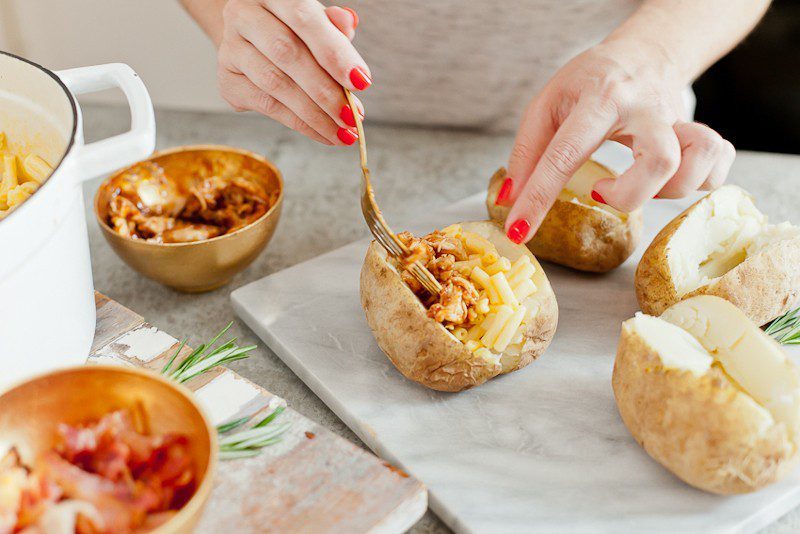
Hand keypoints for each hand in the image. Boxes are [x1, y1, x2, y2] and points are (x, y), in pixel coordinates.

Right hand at [217, 0, 368, 144]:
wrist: (253, 41)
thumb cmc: (293, 30)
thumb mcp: (317, 22)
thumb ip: (333, 26)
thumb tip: (348, 23)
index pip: (304, 18)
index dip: (334, 51)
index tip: (361, 81)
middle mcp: (243, 15)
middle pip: (287, 53)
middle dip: (326, 90)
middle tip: (353, 116)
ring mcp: (231, 48)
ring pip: (276, 83)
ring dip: (315, 113)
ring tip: (343, 132)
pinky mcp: (227, 81)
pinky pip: (267, 105)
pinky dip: (300, 123)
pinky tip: (323, 133)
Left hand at [499, 41, 735, 243]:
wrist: (643, 53)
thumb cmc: (589, 83)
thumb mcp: (547, 104)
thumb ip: (527, 152)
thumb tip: (508, 200)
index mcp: (598, 98)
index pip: (564, 154)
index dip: (538, 198)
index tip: (518, 231)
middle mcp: (645, 108)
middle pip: (659, 160)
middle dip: (628, 196)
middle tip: (599, 192)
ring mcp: (677, 121)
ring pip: (696, 161)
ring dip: (668, 190)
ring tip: (634, 186)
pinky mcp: (696, 130)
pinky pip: (720, 159)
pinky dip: (703, 180)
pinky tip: (673, 181)